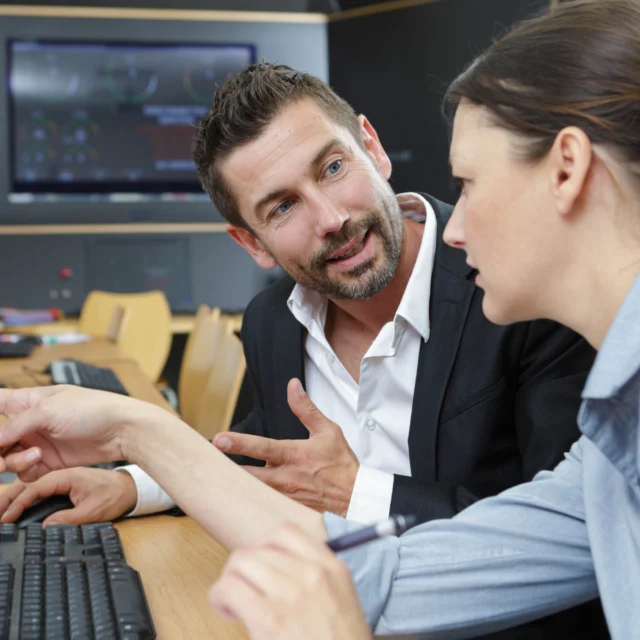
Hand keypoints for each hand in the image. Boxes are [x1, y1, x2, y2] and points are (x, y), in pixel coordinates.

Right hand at [0, 385, 168, 477]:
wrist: (121, 430)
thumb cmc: (92, 410)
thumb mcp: (48, 410)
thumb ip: (16, 425)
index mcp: (27, 401)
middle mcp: (29, 422)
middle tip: (0, 458)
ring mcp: (38, 442)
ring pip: (7, 458)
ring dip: (13, 460)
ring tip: (33, 455)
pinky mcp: (49, 461)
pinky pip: (24, 472)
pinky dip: (26, 470)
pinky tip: (39, 461)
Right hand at [0, 467, 137, 525]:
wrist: (130, 488)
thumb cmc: (116, 495)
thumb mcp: (94, 510)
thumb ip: (70, 519)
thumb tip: (46, 528)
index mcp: (66, 476)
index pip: (34, 488)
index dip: (18, 503)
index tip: (6, 518)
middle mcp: (61, 475)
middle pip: (27, 484)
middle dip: (7, 498)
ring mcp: (61, 478)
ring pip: (31, 485)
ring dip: (13, 496)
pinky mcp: (64, 484)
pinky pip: (39, 489)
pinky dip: (24, 496)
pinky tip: (15, 507)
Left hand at [209, 522, 370, 639]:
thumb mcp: (340, 601)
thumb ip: (314, 578)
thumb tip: (274, 567)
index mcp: (333, 568)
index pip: (287, 532)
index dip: (265, 546)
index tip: (261, 565)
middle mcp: (312, 574)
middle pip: (258, 548)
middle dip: (244, 568)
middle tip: (244, 589)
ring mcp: (291, 593)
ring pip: (240, 561)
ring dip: (230, 580)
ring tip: (235, 602)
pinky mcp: (269, 618)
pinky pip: (228, 588)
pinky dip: (220, 597)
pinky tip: (230, 612)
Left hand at [214, 379, 358, 516]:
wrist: (354, 495)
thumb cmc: (341, 463)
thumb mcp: (327, 430)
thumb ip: (305, 408)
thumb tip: (293, 386)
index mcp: (295, 455)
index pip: (263, 447)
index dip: (240, 443)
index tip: (220, 439)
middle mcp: (286, 477)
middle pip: (248, 474)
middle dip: (225, 467)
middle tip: (204, 461)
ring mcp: (284, 494)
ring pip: (252, 489)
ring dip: (233, 481)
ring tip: (211, 475)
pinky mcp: (285, 505)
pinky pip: (261, 500)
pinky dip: (247, 495)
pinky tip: (233, 492)